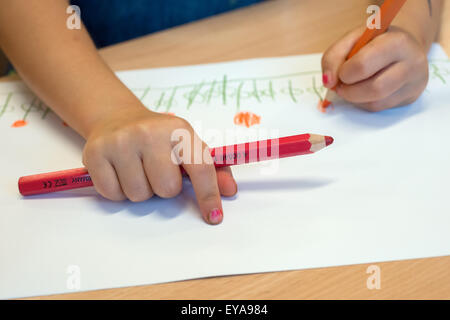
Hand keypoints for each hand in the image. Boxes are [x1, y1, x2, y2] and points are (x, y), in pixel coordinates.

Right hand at [82, 104, 236, 224]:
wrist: (117, 118)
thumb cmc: (158, 137)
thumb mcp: (187, 144)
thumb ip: (212, 169)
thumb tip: (229, 191)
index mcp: (179, 130)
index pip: (200, 168)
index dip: (208, 196)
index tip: (213, 216)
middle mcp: (149, 132)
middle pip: (166, 189)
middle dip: (165, 188)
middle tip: (157, 171)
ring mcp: (120, 142)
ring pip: (139, 195)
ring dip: (142, 190)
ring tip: (138, 170)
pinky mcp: (95, 153)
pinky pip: (112, 195)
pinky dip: (118, 191)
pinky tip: (120, 172)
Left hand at [321, 26, 428, 111]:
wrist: (401, 45)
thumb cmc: (374, 42)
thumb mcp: (352, 39)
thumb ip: (334, 56)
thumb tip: (329, 82)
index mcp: (397, 41)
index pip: (363, 65)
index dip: (344, 73)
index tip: (341, 72)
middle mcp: (412, 62)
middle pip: (375, 88)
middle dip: (349, 90)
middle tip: (341, 84)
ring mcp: (414, 82)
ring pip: (376, 102)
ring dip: (354, 98)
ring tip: (350, 86)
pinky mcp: (410, 97)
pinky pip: (379, 107)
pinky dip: (363, 102)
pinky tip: (363, 90)